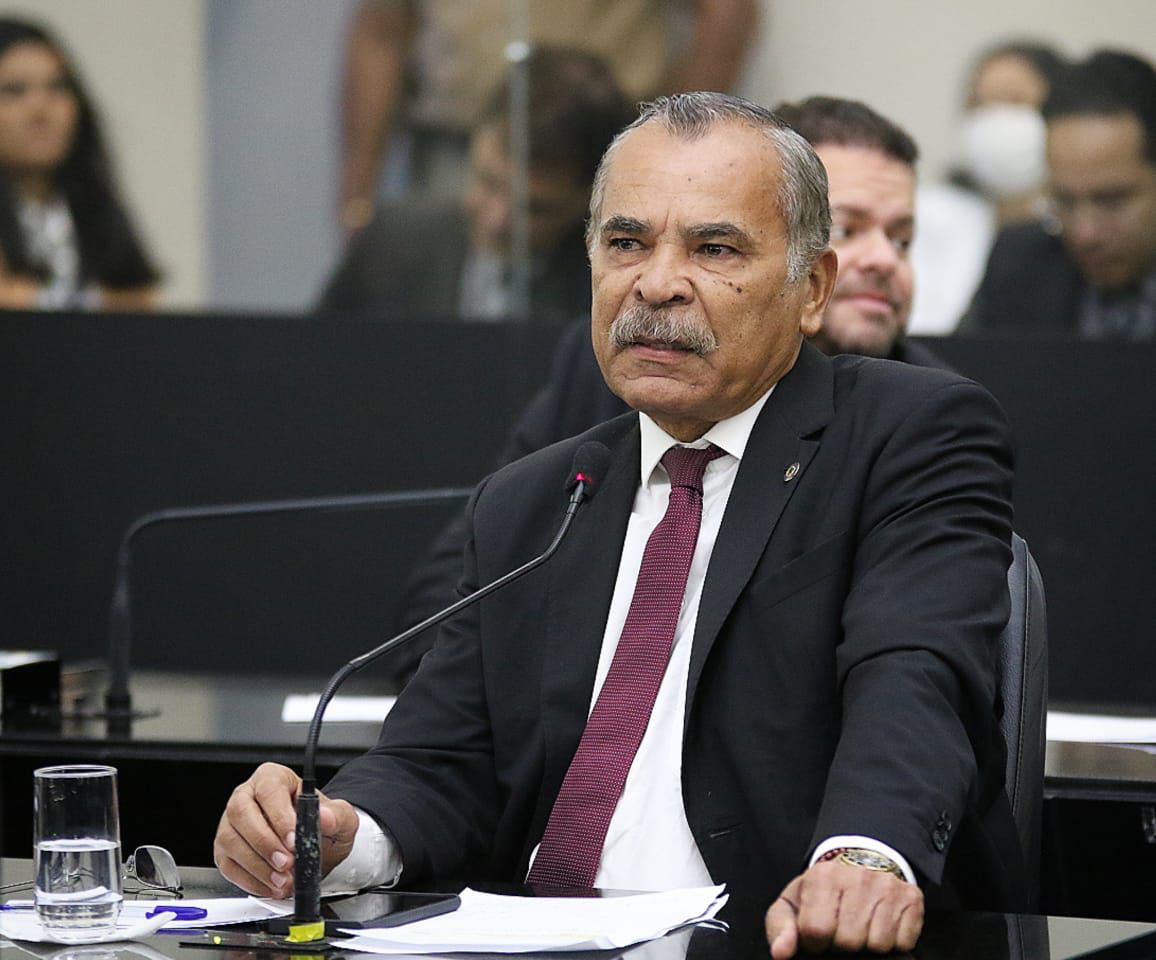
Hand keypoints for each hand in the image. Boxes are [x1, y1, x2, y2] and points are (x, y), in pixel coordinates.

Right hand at [213, 762, 360, 896]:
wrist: (317, 846)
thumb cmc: (322, 825)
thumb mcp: (341, 818)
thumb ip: (338, 815)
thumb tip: (325, 817)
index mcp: (273, 778)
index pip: (270, 790)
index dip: (280, 817)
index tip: (294, 841)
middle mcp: (246, 796)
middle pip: (241, 813)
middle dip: (265, 843)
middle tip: (287, 864)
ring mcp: (231, 823)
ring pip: (230, 840)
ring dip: (257, 866)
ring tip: (282, 880)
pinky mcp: (225, 850)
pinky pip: (228, 866)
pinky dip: (250, 881)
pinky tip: (271, 887)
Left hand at [765, 858, 923, 956]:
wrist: (857, 862)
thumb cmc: (822, 891)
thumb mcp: (792, 904)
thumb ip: (780, 928)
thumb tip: (781, 952)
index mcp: (823, 877)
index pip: (817, 930)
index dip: (815, 942)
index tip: (817, 935)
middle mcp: (857, 877)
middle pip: (849, 941)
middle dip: (842, 943)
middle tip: (840, 928)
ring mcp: (887, 886)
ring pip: (877, 944)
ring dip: (867, 943)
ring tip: (859, 926)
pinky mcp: (911, 897)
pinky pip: (903, 942)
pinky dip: (892, 942)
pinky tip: (879, 924)